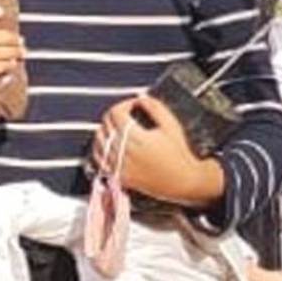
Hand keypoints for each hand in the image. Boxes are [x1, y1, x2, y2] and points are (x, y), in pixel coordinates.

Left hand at [99, 93, 218, 207]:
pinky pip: (100, 159)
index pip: (117, 113)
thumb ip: (155, 107)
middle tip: (126, 112)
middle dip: (114, 113)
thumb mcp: (171, 125)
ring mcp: (121, 166)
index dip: (124, 104)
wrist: (182, 181)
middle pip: (106, 124)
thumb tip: (140, 98)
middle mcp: (126, 153)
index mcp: (138, 138)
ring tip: (116, 126)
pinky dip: (99, 148)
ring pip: (99, 140)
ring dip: (105, 128)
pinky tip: (106, 143)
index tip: (133, 105)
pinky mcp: (120, 177)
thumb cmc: (179, 155)